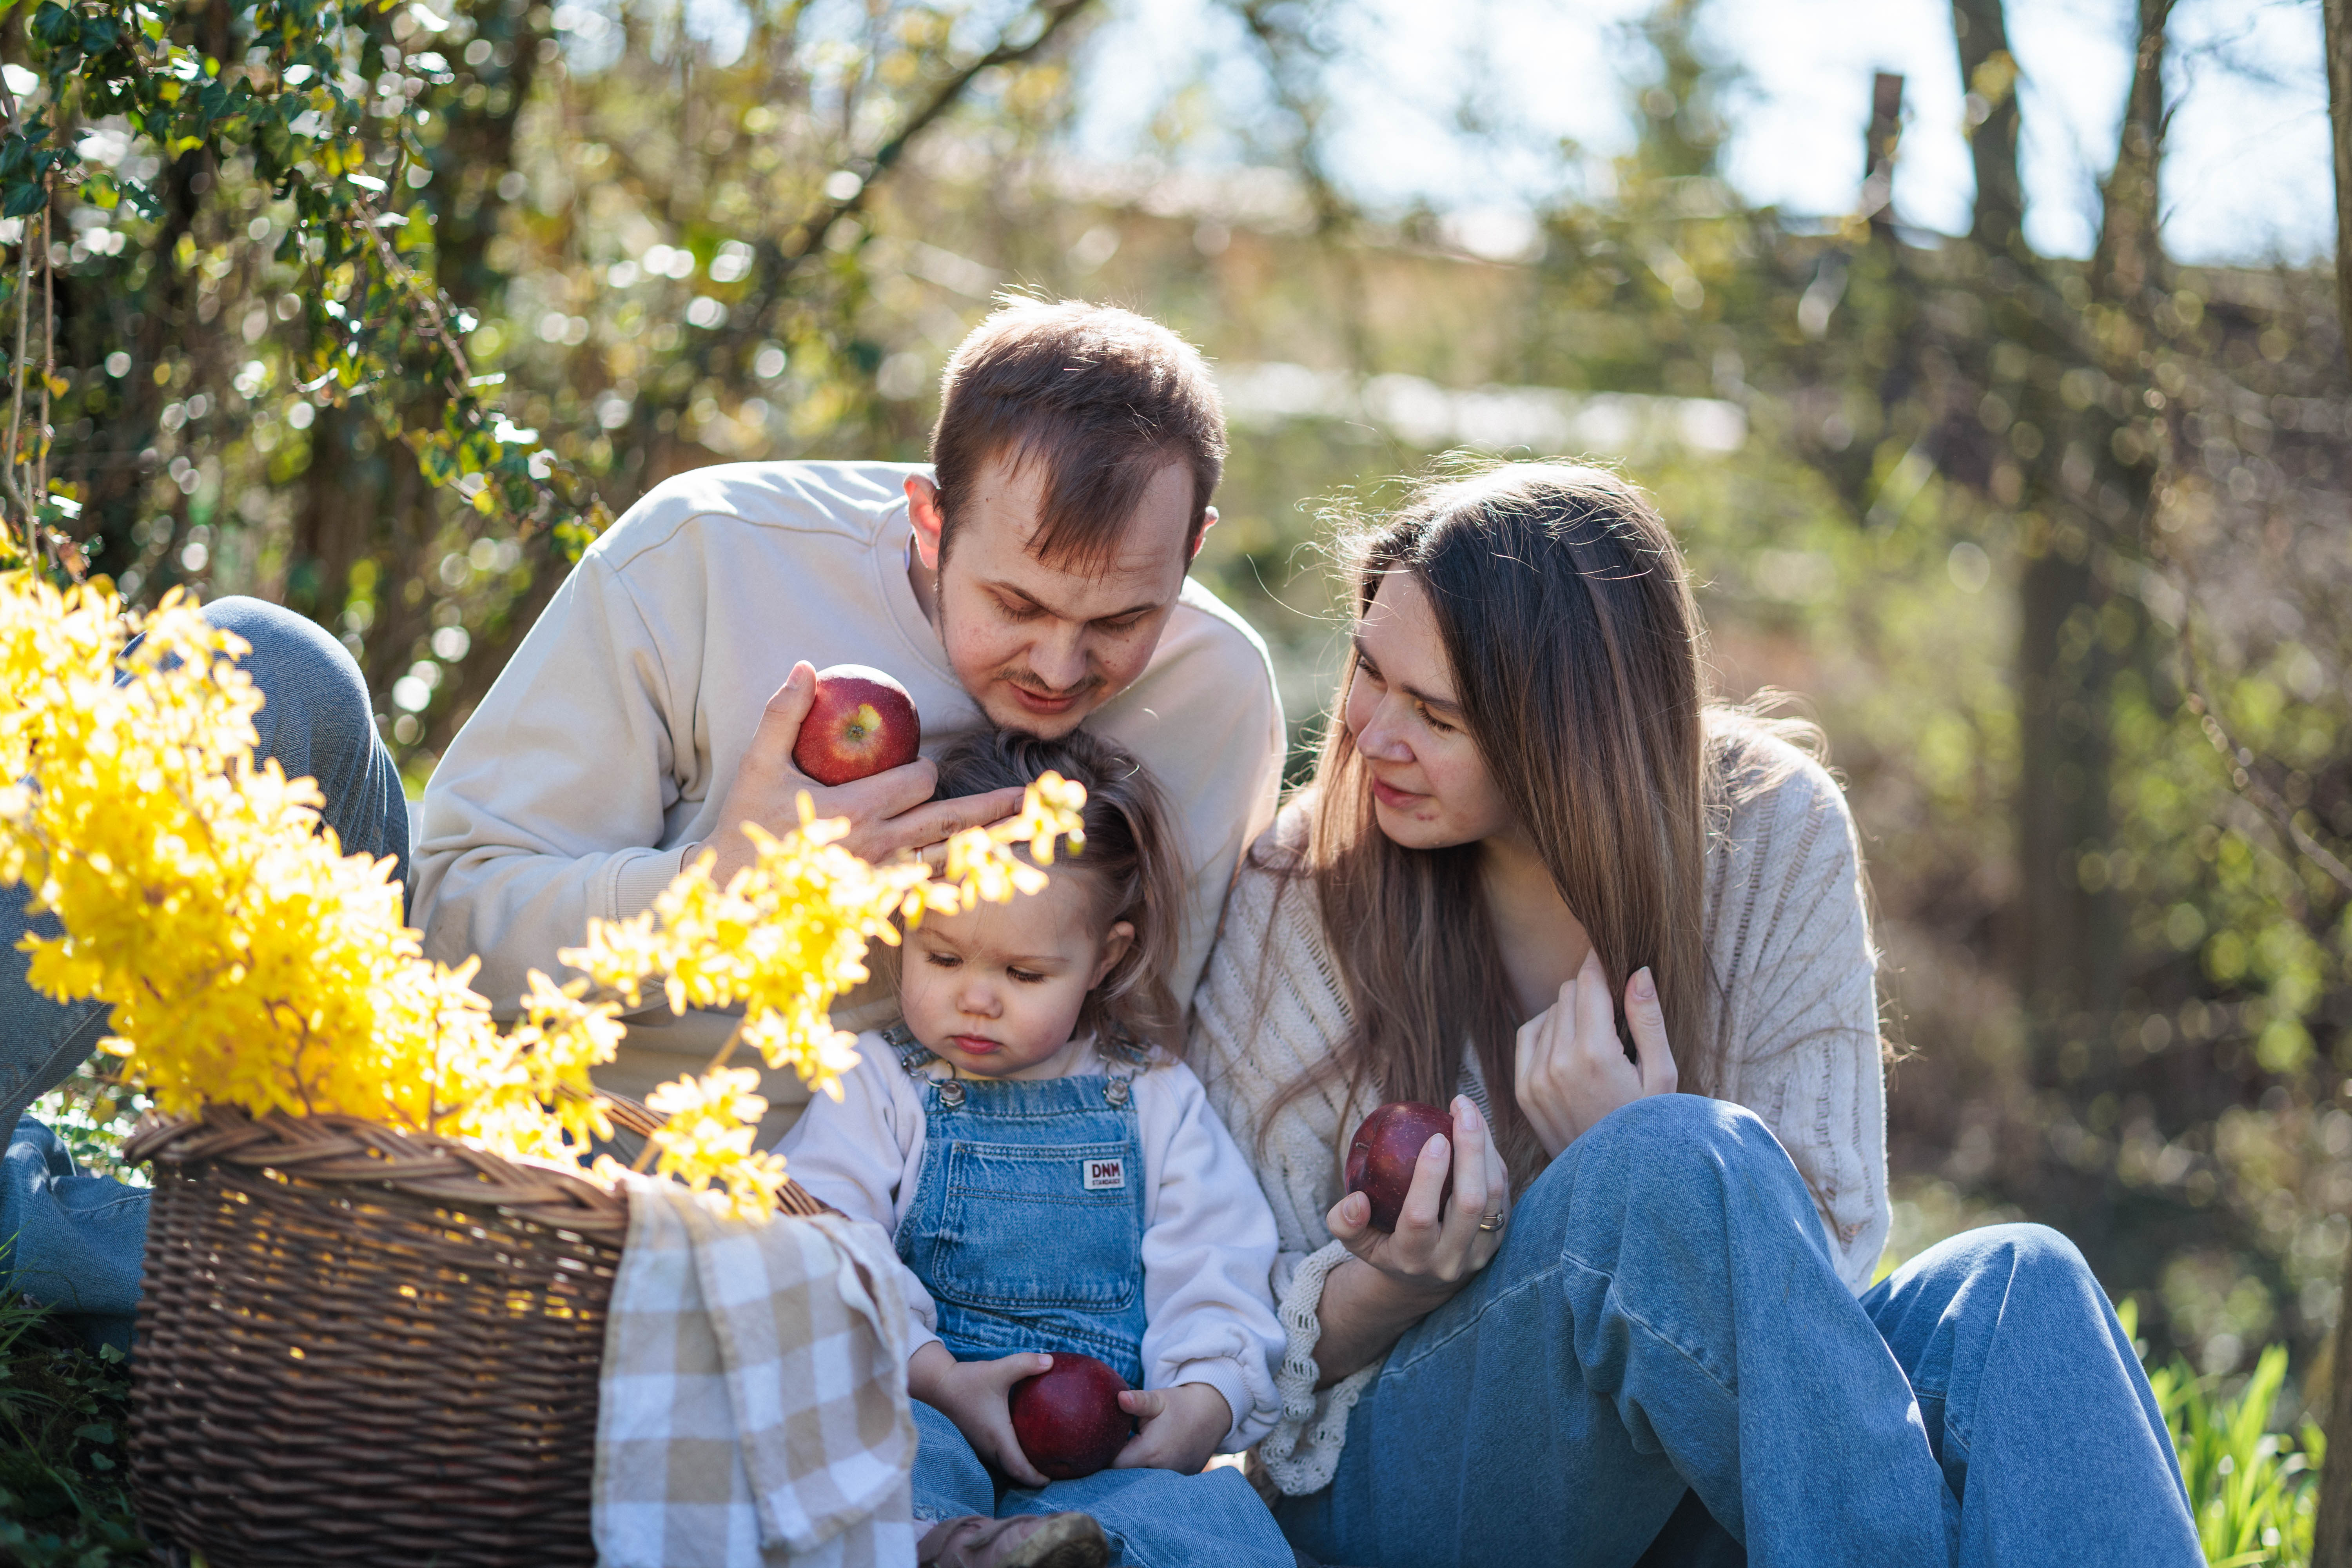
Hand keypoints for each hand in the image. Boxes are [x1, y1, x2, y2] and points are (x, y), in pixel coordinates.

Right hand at [699, 662, 1024, 883]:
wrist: (734, 899)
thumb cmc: (746, 830)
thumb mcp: (759, 767)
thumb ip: (784, 716)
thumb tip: (806, 668)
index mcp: (857, 810)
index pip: (918, 782)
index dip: (926, 772)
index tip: (919, 772)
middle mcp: (878, 847)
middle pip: (948, 822)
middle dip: (986, 808)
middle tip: (1026, 798)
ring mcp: (881, 882)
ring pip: (947, 861)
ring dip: (986, 849)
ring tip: (1026, 838)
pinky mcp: (877, 908)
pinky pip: (925, 895)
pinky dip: (953, 886)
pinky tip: (980, 881)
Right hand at [906, 1342, 1052, 1488]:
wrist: (939, 1385)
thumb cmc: (969, 1380)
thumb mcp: (999, 1369)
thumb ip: (1026, 1364)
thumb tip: (1051, 1361)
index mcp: (997, 1435)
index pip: (1018, 1467)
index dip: (1034, 1477)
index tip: (1050, 1480)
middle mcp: (988, 1446)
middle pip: (1012, 1472)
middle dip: (1031, 1477)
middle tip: (1051, 1473)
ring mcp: (980, 1445)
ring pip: (1004, 1465)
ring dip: (1020, 1469)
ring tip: (1039, 1464)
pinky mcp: (976, 1439)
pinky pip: (997, 1457)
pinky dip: (1011, 1459)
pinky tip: (1021, 1447)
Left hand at [1112, 1382, 1231, 1473]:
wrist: (1214, 1412)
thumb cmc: (1181, 1405)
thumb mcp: (1158, 1400)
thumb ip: (1138, 1401)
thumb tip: (1119, 1397)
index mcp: (1150, 1452)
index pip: (1114, 1465)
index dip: (1104, 1457)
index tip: (1100, 1446)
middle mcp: (1161, 1471)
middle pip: (1126, 1477)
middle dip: (1117, 1466)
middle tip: (1112, 1450)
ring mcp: (1173, 1478)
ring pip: (1142, 1481)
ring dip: (1134, 1471)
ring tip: (1129, 1455)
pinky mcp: (1181, 1478)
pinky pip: (1158, 1481)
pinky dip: (1150, 1473)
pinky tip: (1149, 1460)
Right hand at [1326, 1094, 1509, 1300]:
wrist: (1427, 1281)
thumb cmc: (1386, 1247)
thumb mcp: (1357, 1242)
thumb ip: (1345, 1223)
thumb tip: (1355, 1200)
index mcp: (1412, 1258)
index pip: (1420, 1217)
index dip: (1429, 1177)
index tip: (1435, 1137)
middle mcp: (1451, 1259)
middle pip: (1470, 1203)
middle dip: (1470, 1151)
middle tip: (1461, 1110)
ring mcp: (1481, 1251)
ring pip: (1493, 1195)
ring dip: (1486, 1148)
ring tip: (1470, 1112)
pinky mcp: (1500, 1238)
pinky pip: (1502, 1192)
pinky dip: (1493, 1158)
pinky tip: (1479, 1132)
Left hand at [1513, 951, 1675, 1159]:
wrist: (1615, 1176)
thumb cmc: (1648, 1123)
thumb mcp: (1662, 1074)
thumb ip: (1647, 1019)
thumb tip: (1637, 971)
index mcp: (1596, 1055)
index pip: (1588, 984)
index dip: (1599, 965)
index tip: (1608, 956)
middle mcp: (1559, 1063)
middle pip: (1568, 993)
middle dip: (1590, 992)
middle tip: (1613, 1011)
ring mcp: (1535, 1078)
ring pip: (1548, 1011)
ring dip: (1571, 1012)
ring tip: (1597, 1036)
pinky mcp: (1523, 1090)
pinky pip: (1528, 1033)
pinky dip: (1547, 1028)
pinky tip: (1570, 1042)